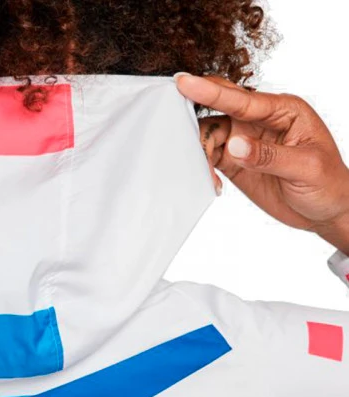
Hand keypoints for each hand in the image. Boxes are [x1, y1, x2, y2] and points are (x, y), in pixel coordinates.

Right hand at [176, 74, 348, 253]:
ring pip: (210, 135)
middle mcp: (260, 121)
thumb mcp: (305, 167)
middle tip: (171, 120)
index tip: (185, 83)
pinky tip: (210, 182)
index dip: (211, 91)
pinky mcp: (235, 162)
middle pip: (219, 110)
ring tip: (204, 172)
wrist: (325, 211)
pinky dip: (201, 167)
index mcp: (282, 110)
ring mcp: (245, 141)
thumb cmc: (327, 183)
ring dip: (198, 150)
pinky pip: (209, 157)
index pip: (242, 99)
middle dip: (195, 112)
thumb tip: (234, 145)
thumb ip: (268, 155)